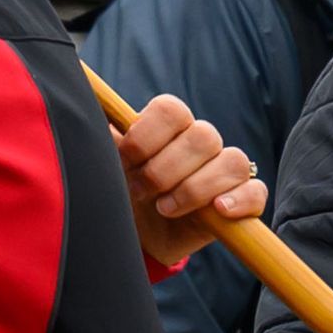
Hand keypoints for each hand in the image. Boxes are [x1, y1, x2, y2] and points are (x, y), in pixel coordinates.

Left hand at [116, 90, 266, 281]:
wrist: (133, 236)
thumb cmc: (118, 191)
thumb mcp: (103, 164)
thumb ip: (97, 134)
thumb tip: (76, 96)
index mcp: (167, 127)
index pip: (171, 109)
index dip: (147, 135)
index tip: (126, 159)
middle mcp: (199, 143)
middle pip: (203, 136)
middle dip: (165, 169)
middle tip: (141, 190)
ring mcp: (222, 170)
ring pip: (231, 161)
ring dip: (195, 188)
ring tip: (165, 208)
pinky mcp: (239, 200)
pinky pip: (256, 190)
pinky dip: (240, 199)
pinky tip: (217, 210)